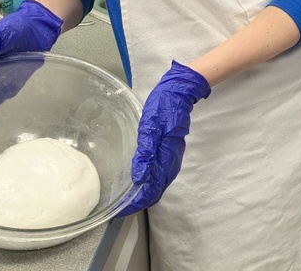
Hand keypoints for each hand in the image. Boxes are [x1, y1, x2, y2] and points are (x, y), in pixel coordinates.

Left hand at [120, 61, 210, 215]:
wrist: (179, 91)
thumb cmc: (163, 106)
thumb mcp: (150, 126)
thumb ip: (145, 152)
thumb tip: (139, 178)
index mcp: (166, 156)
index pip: (152, 189)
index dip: (136, 202)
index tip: (121, 209)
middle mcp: (171, 160)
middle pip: (156, 190)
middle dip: (139, 201)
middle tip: (121, 205)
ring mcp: (172, 156)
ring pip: (159, 183)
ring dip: (144, 192)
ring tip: (127, 195)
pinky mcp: (171, 150)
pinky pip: (161, 173)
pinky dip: (150, 181)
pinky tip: (139, 178)